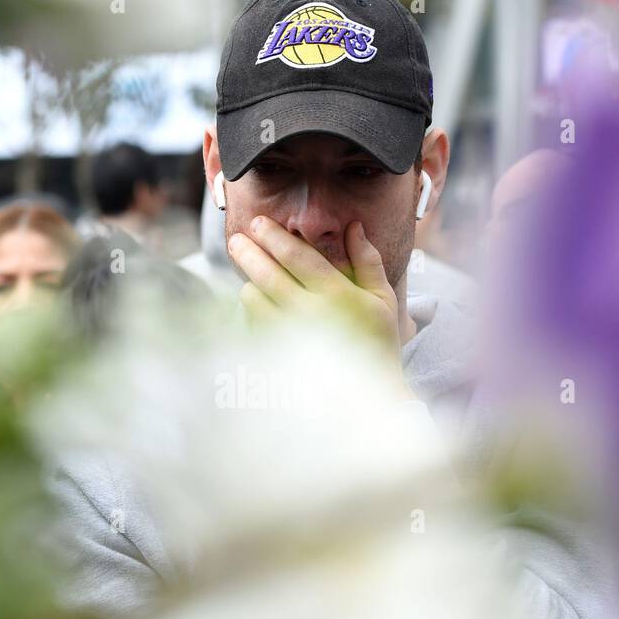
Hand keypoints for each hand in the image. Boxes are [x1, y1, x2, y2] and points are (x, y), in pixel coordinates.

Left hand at [229, 215, 405, 375]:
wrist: (367, 395)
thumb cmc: (378, 344)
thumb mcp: (383, 300)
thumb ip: (367, 260)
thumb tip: (353, 226)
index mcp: (339, 296)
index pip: (297, 257)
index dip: (274, 236)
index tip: (258, 223)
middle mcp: (311, 315)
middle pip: (267, 274)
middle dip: (247, 252)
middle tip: (236, 240)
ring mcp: (290, 338)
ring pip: (252, 299)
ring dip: (249, 284)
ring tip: (252, 280)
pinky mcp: (276, 356)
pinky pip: (251, 325)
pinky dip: (251, 313)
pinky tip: (258, 307)